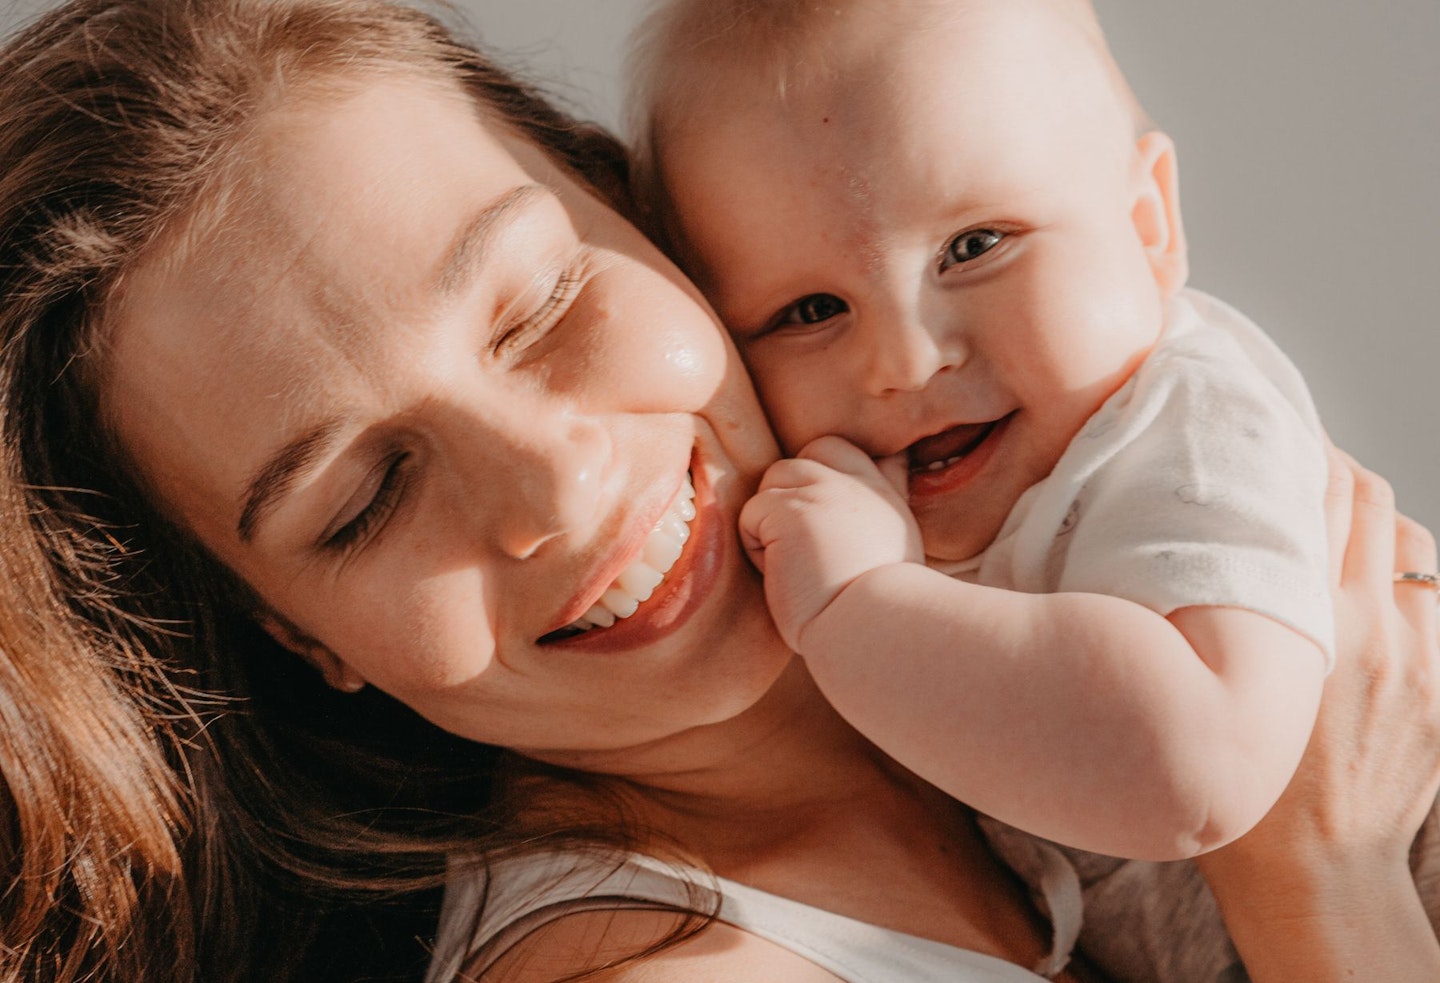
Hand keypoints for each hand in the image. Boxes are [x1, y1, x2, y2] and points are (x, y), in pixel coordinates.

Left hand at [738, 435, 921, 651]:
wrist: (873, 631)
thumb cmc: (880, 611)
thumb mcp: (897, 547)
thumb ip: (879, 511)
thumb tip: (888, 472)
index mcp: (886, 497)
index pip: (849, 454)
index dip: (826, 472)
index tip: (821, 518)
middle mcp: (858, 485)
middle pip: (809, 456)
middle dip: (793, 492)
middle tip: (802, 545)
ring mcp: (825, 490)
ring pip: (775, 479)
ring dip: (771, 521)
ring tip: (794, 565)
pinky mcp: (790, 509)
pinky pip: (751, 513)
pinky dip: (756, 546)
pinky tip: (782, 574)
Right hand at [1228, 450, 1439, 873]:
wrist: (1319, 875)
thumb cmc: (1240, 795)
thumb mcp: (1199, 693)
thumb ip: (1201, 615)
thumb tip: (1184, 547)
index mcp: (1302, 624)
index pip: (1317, 495)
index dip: (1296, 450)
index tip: (1265, 435)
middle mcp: (1369, 629)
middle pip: (1369, 500)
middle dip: (1333, 469)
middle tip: (1291, 464)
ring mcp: (1416, 657)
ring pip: (1407, 540)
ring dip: (1370, 518)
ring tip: (1328, 523)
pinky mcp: (1439, 684)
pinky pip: (1430, 596)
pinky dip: (1398, 573)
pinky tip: (1362, 584)